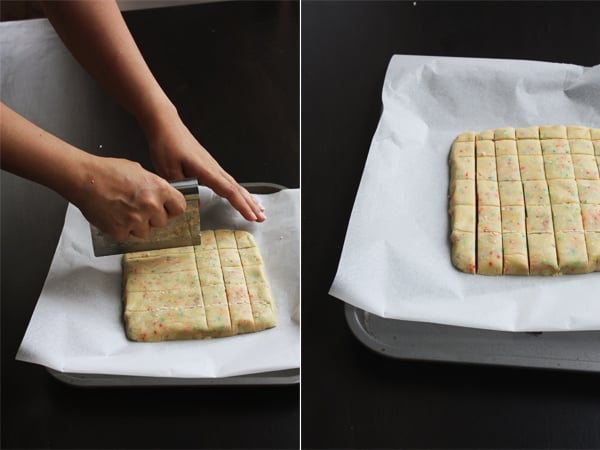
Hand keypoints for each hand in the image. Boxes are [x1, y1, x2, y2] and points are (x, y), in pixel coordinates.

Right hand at [71, 156, 186, 242]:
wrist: (84, 178)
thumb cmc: (107, 171)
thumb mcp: (139, 171)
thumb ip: (154, 186)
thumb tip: (161, 196)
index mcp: (159, 189)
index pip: (179, 207)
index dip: (171, 209)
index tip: (167, 210)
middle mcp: (151, 206)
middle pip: (161, 222)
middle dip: (151, 217)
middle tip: (137, 208)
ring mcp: (136, 220)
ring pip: (145, 232)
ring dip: (136, 226)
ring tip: (123, 211)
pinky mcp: (120, 231)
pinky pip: (127, 237)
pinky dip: (120, 230)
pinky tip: (113, 217)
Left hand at [147, 115, 265, 221]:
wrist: (166, 126)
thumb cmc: (167, 145)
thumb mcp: (168, 171)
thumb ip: (184, 189)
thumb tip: (196, 204)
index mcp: (206, 170)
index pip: (228, 191)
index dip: (241, 205)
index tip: (251, 216)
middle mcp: (214, 168)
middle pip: (237, 189)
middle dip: (251, 205)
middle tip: (261, 218)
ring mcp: (214, 167)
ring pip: (236, 186)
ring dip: (249, 199)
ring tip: (259, 210)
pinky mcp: (210, 167)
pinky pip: (229, 182)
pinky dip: (239, 191)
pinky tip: (243, 196)